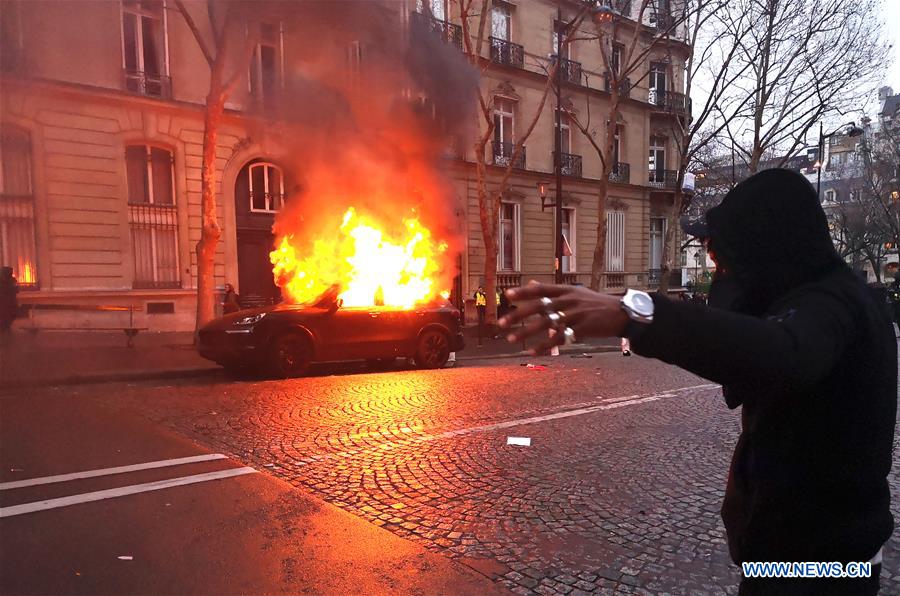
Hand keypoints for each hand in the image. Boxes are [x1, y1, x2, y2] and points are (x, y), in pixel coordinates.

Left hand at [498, 281, 629, 354]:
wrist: (620, 314)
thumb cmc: (595, 303)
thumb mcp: (575, 292)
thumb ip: (552, 290)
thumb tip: (530, 283)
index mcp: (566, 290)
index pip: (541, 289)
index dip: (524, 292)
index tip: (507, 295)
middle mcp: (569, 300)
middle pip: (539, 306)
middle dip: (518, 315)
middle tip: (501, 322)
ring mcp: (575, 314)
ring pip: (546, 324)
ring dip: (526, 332)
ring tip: (511, 338)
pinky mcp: (581, 329)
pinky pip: (558, 339)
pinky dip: (544, 346)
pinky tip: (531, 351)